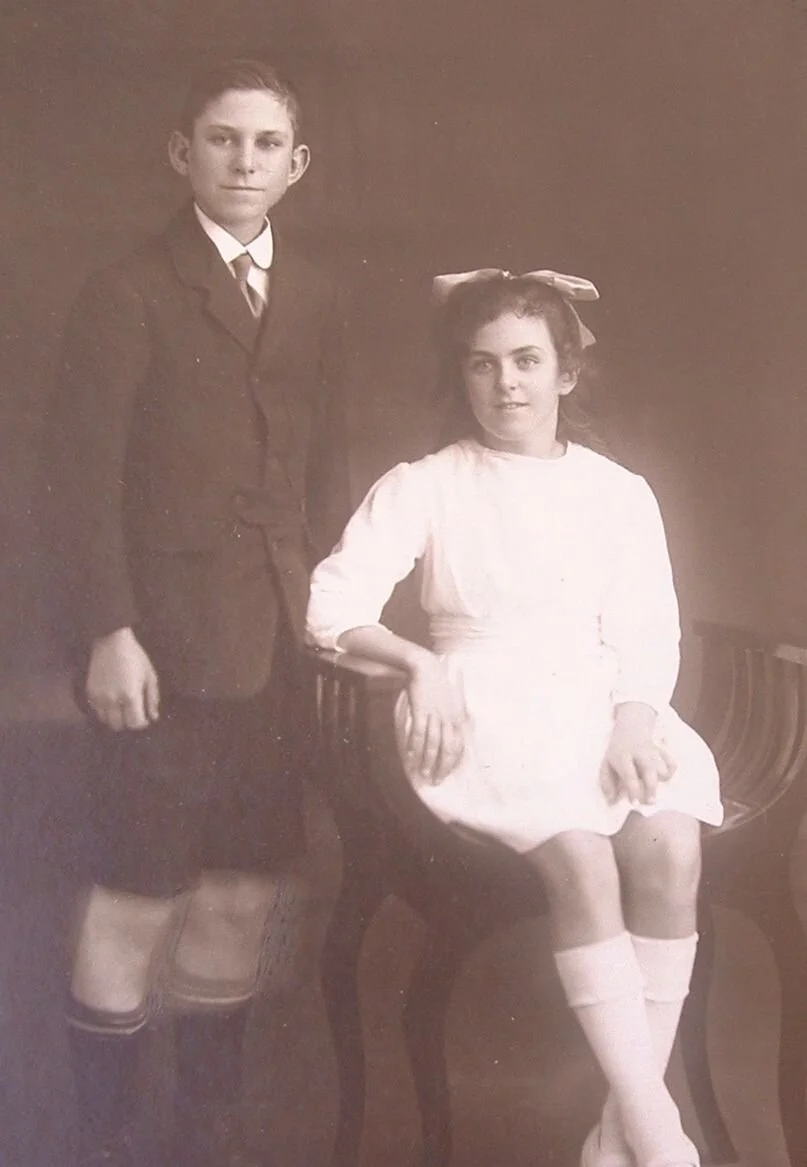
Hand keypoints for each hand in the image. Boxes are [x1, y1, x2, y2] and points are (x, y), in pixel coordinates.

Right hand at [85, 627, 159, 730]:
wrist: (111, 641)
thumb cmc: (134, 656)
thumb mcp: (150, 675)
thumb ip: (152, 698)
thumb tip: (153, 717)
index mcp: (130, 696)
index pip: (134, 723)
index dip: (141, 723)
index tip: (144, 718)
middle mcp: (113, 700)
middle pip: (119, 725)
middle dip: (128, 722)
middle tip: (133, 714)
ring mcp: (99, 697)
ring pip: (106, 721)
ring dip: (115, 718)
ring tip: (122, 709)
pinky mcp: (90, 692)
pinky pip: (96, 711)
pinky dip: (104, 712)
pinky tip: (112, 703)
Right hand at [400, 653, 468, 783]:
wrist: (425, 667)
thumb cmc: (437, 685)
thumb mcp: (451, 702)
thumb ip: (452, 719)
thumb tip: (453, 736)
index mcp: (457, 718)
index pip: (458, 746)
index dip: (452, 762)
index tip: (446, 774)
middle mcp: (448, 718)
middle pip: (446, 749)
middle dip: (441, 767)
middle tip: (436, 781)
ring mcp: (434, 715)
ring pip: (432, 744)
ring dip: (427, 761)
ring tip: (423, 774)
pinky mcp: (421, 710)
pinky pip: (418, 733)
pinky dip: (414, 746)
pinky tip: (411, 756)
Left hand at [600, 702, 675, 804]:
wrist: (630, 727)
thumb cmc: (617, 752)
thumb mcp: (606, 764)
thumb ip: (607, 783)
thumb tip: (611, 802)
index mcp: (623, 756)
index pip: (629, 774)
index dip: (633, 789)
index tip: (634, 803)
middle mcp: (639, 753)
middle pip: (649, 770)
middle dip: (651, 788)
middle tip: (650, 802)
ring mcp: (653, 752)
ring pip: (663, 768)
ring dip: (661, 781)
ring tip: (656, 786)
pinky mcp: (663, 752)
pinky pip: (672, 763)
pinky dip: (671, 772)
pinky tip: (663, 777)